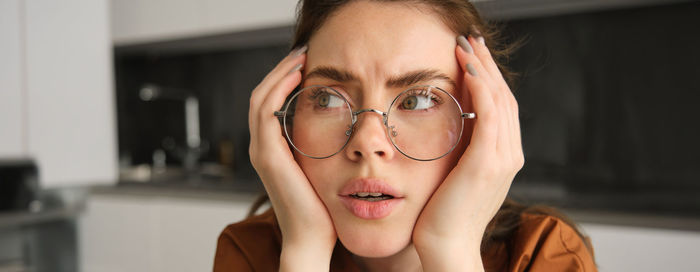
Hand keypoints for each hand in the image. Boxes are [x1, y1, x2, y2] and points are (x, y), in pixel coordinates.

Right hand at [248, 46, 336, 270]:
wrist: (313, 237)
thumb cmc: (322, 207)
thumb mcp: (322, 167)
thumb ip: (321, 145)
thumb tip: (342, 124)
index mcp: (272, 149)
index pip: (270, 104)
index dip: (285, 80)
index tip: (308, 64)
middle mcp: (261, 147)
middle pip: (261, 95)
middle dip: (281, 70)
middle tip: (304, 52)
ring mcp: (261, 150)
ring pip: (260, 98)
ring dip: (280, 73)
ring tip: (301, 57)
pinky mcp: (268, 154)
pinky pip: (267, 111)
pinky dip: (279, 89)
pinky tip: (298, 76)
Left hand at [412, 35, 523, 270]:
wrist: (446, 247)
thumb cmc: (443, 215)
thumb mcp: (457, 177)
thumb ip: (463, 152)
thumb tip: (453, 128)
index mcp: (504, 157)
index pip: (502, 107)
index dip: (489, 78)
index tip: (471, 57)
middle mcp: (510, 155)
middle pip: (505, 97)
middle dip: (487, 66)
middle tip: (470, 42)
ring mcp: (502, 158)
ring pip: (499, 100)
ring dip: (483, 69)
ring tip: (465, 47)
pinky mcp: (487, 162)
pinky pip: (489, 115)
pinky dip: (481, 90)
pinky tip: (468, 71)